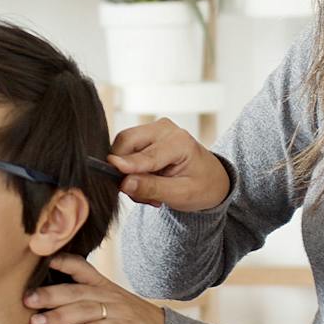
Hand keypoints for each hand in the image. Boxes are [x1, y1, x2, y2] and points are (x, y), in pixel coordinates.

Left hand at [24, 254, 166, 323]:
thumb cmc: (128, 319)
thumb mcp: (106, 302)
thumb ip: (81, 298)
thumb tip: (43, 297)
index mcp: (101, 285)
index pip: (79, 267)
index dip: (60, 261)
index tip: (38, 261)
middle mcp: (109, 294)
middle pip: (76, 291)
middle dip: (50, 295)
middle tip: (26, 300)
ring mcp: (121, 310)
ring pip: (87, 309)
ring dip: (61, 316)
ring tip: (39, 323)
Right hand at [108, 118, 230, 211]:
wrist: (210, 179)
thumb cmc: (201, 186)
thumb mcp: (181, 194)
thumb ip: (152, 188)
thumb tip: (124, 183)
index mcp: (180, 141)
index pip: (147, 154)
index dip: (127, 165)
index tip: (112, 171)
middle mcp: (165, 129)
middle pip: (128, 142)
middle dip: (124, 170)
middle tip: (137, 194)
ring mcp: (154, 129)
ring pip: (123, 146)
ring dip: (126, 171)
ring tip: (147, 191)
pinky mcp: (145, 135)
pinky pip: (125, 150)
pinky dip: (128, 168)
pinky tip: (145, 182)